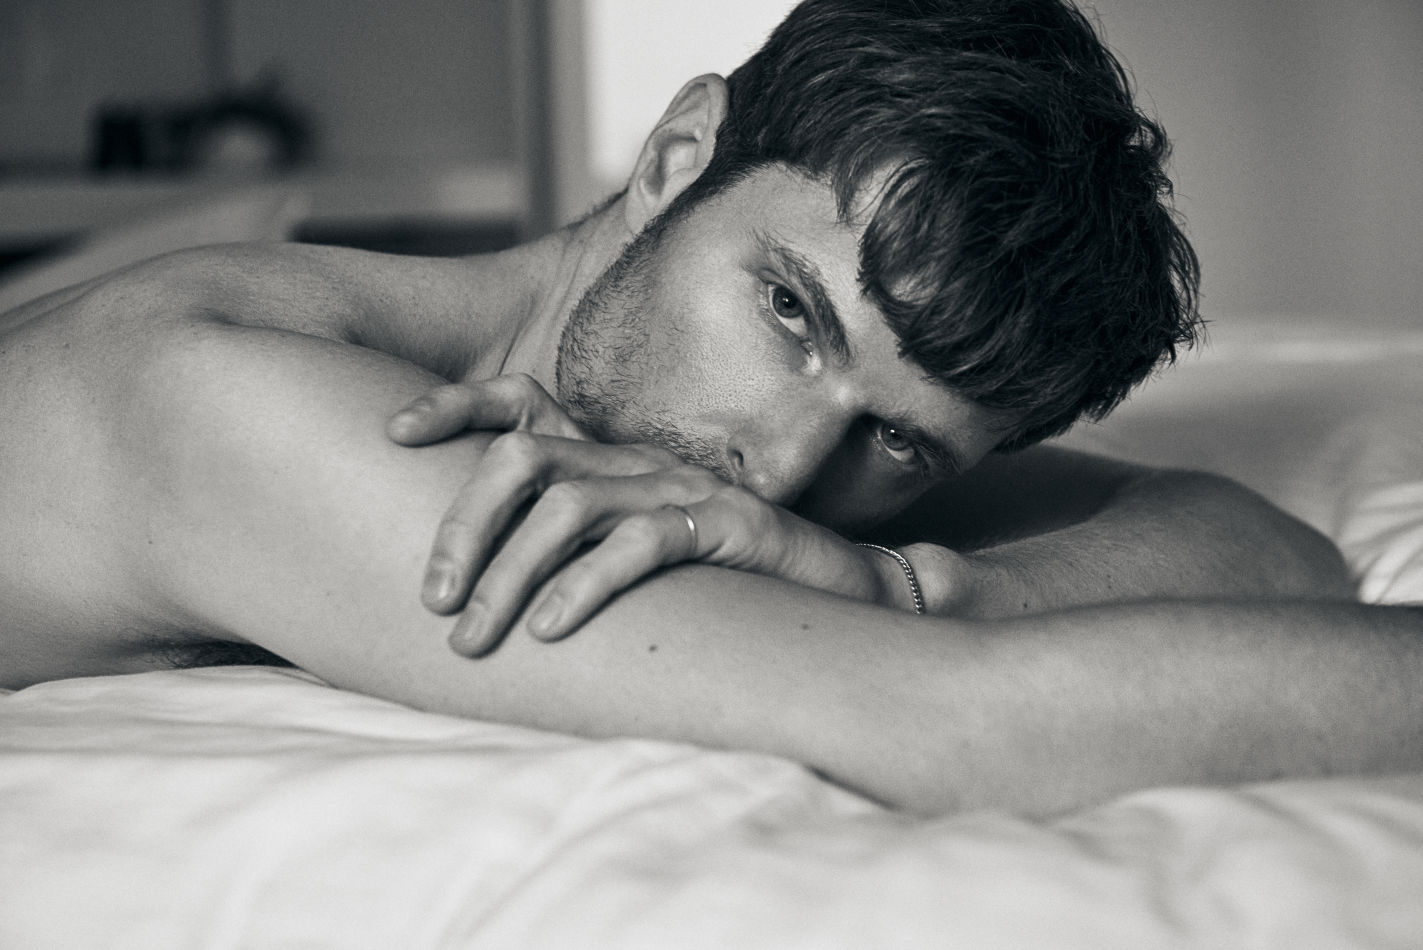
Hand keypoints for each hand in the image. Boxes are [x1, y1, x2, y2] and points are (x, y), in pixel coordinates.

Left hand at [385, 376, 916, 655]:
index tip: (390, 434)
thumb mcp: (631, 546)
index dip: (452, 407)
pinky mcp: (722, 524)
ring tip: (474, 635)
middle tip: (432, 597)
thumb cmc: (718, 575)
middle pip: (523, 458)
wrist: (833, 586)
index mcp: (607, 455)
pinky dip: (585, 586)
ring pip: (570, 507)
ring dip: (509, 574)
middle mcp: (635, 460)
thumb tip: (479, 577)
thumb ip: (569, 542)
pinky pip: (639, 546)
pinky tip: (550, 630)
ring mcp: (679, 488)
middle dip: (463, 524)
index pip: (520, 405)